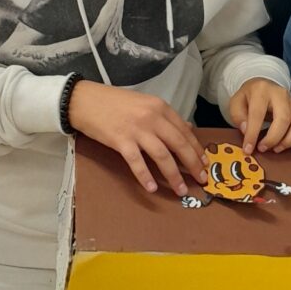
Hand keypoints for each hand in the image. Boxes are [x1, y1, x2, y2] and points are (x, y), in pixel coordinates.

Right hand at [67, 80, 206, 196]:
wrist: (85, 100)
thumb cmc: (114, 102)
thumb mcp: (145, 103)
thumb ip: (165, 117)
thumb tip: (187, 129)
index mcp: (160, 107)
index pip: (185, 131)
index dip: (197, 149)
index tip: (205, 163)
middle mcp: (152, 117)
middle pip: (178, 144)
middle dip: (193, 164)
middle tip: (202, 179)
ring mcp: (137, 129)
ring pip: (162, 155)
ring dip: (174, 175)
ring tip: (181, 190)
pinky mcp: (120, 140)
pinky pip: (137, 162)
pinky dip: (145, 176)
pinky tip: (152, 188)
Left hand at [228, 78, 290, 155]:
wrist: (262, 86)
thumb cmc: (248, 98)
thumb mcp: (236, 103)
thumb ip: (239, 116)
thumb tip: (247, 131)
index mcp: (262, 91)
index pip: (258, 113)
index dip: (253, 133)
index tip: (248, 149)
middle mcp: (281, 94)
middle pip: (284, 118)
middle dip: (273, 138)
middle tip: (263, 149)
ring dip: (290, 140)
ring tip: (277, 149)